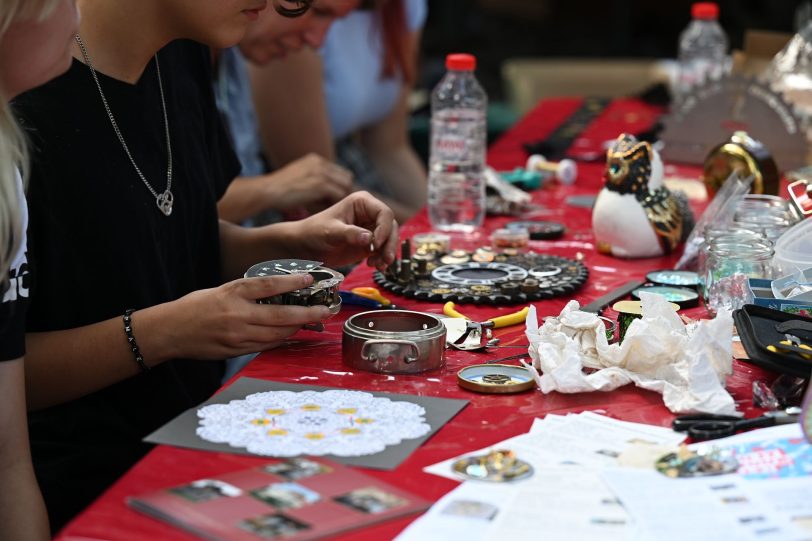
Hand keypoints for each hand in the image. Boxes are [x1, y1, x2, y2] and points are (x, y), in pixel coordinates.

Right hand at [167, 274, 330, 359]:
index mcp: (233, 293)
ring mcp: (237, 336)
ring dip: (296, 329)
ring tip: (311, 322)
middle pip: (280, 315)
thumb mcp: (222, 290)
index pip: (268, 285)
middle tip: (325, 310)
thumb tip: (279, 291)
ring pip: (276, 334)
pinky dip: (281, 340)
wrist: (170, 330)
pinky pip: (265, 346)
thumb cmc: (196, 306)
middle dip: (307, 313)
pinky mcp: (235, 350)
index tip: (309, 279)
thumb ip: (248, 292)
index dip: (292, 282)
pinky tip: (291, 335)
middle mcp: (237, 315)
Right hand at [266, 153, 352, 212]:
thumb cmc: (279, 191)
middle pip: (346, 177)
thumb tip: (326, 195)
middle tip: (343, 206)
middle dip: (345, 190)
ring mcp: (321, 173)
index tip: (339, 199)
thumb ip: (312, 182)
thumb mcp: (298, 179)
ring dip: (342, 198)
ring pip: (345, 186)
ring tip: (337, 210)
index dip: (339, 185)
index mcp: (315, 160)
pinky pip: (339, 195)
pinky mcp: (321, 185)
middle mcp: (320, 163)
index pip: (338, 171)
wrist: (267, 191)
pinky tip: (331, 212)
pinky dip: (336, 203)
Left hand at [294, 191, 398, 269]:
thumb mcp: (330, 232)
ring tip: (379, 265)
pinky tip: (375, 266)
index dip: (384, 229)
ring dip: (388, 253)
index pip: (384, 213)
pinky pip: (383, 251)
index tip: (376, 244)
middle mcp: (369, 214)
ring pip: (390, 240)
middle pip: (391, 227)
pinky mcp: (369, 244)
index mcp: (362, 202)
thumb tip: (369, 238)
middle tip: (386, 259)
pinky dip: (382, 259)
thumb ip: (349, 234)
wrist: (305, 247)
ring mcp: (370, 229)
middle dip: (390, 244)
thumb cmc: (314, 232)